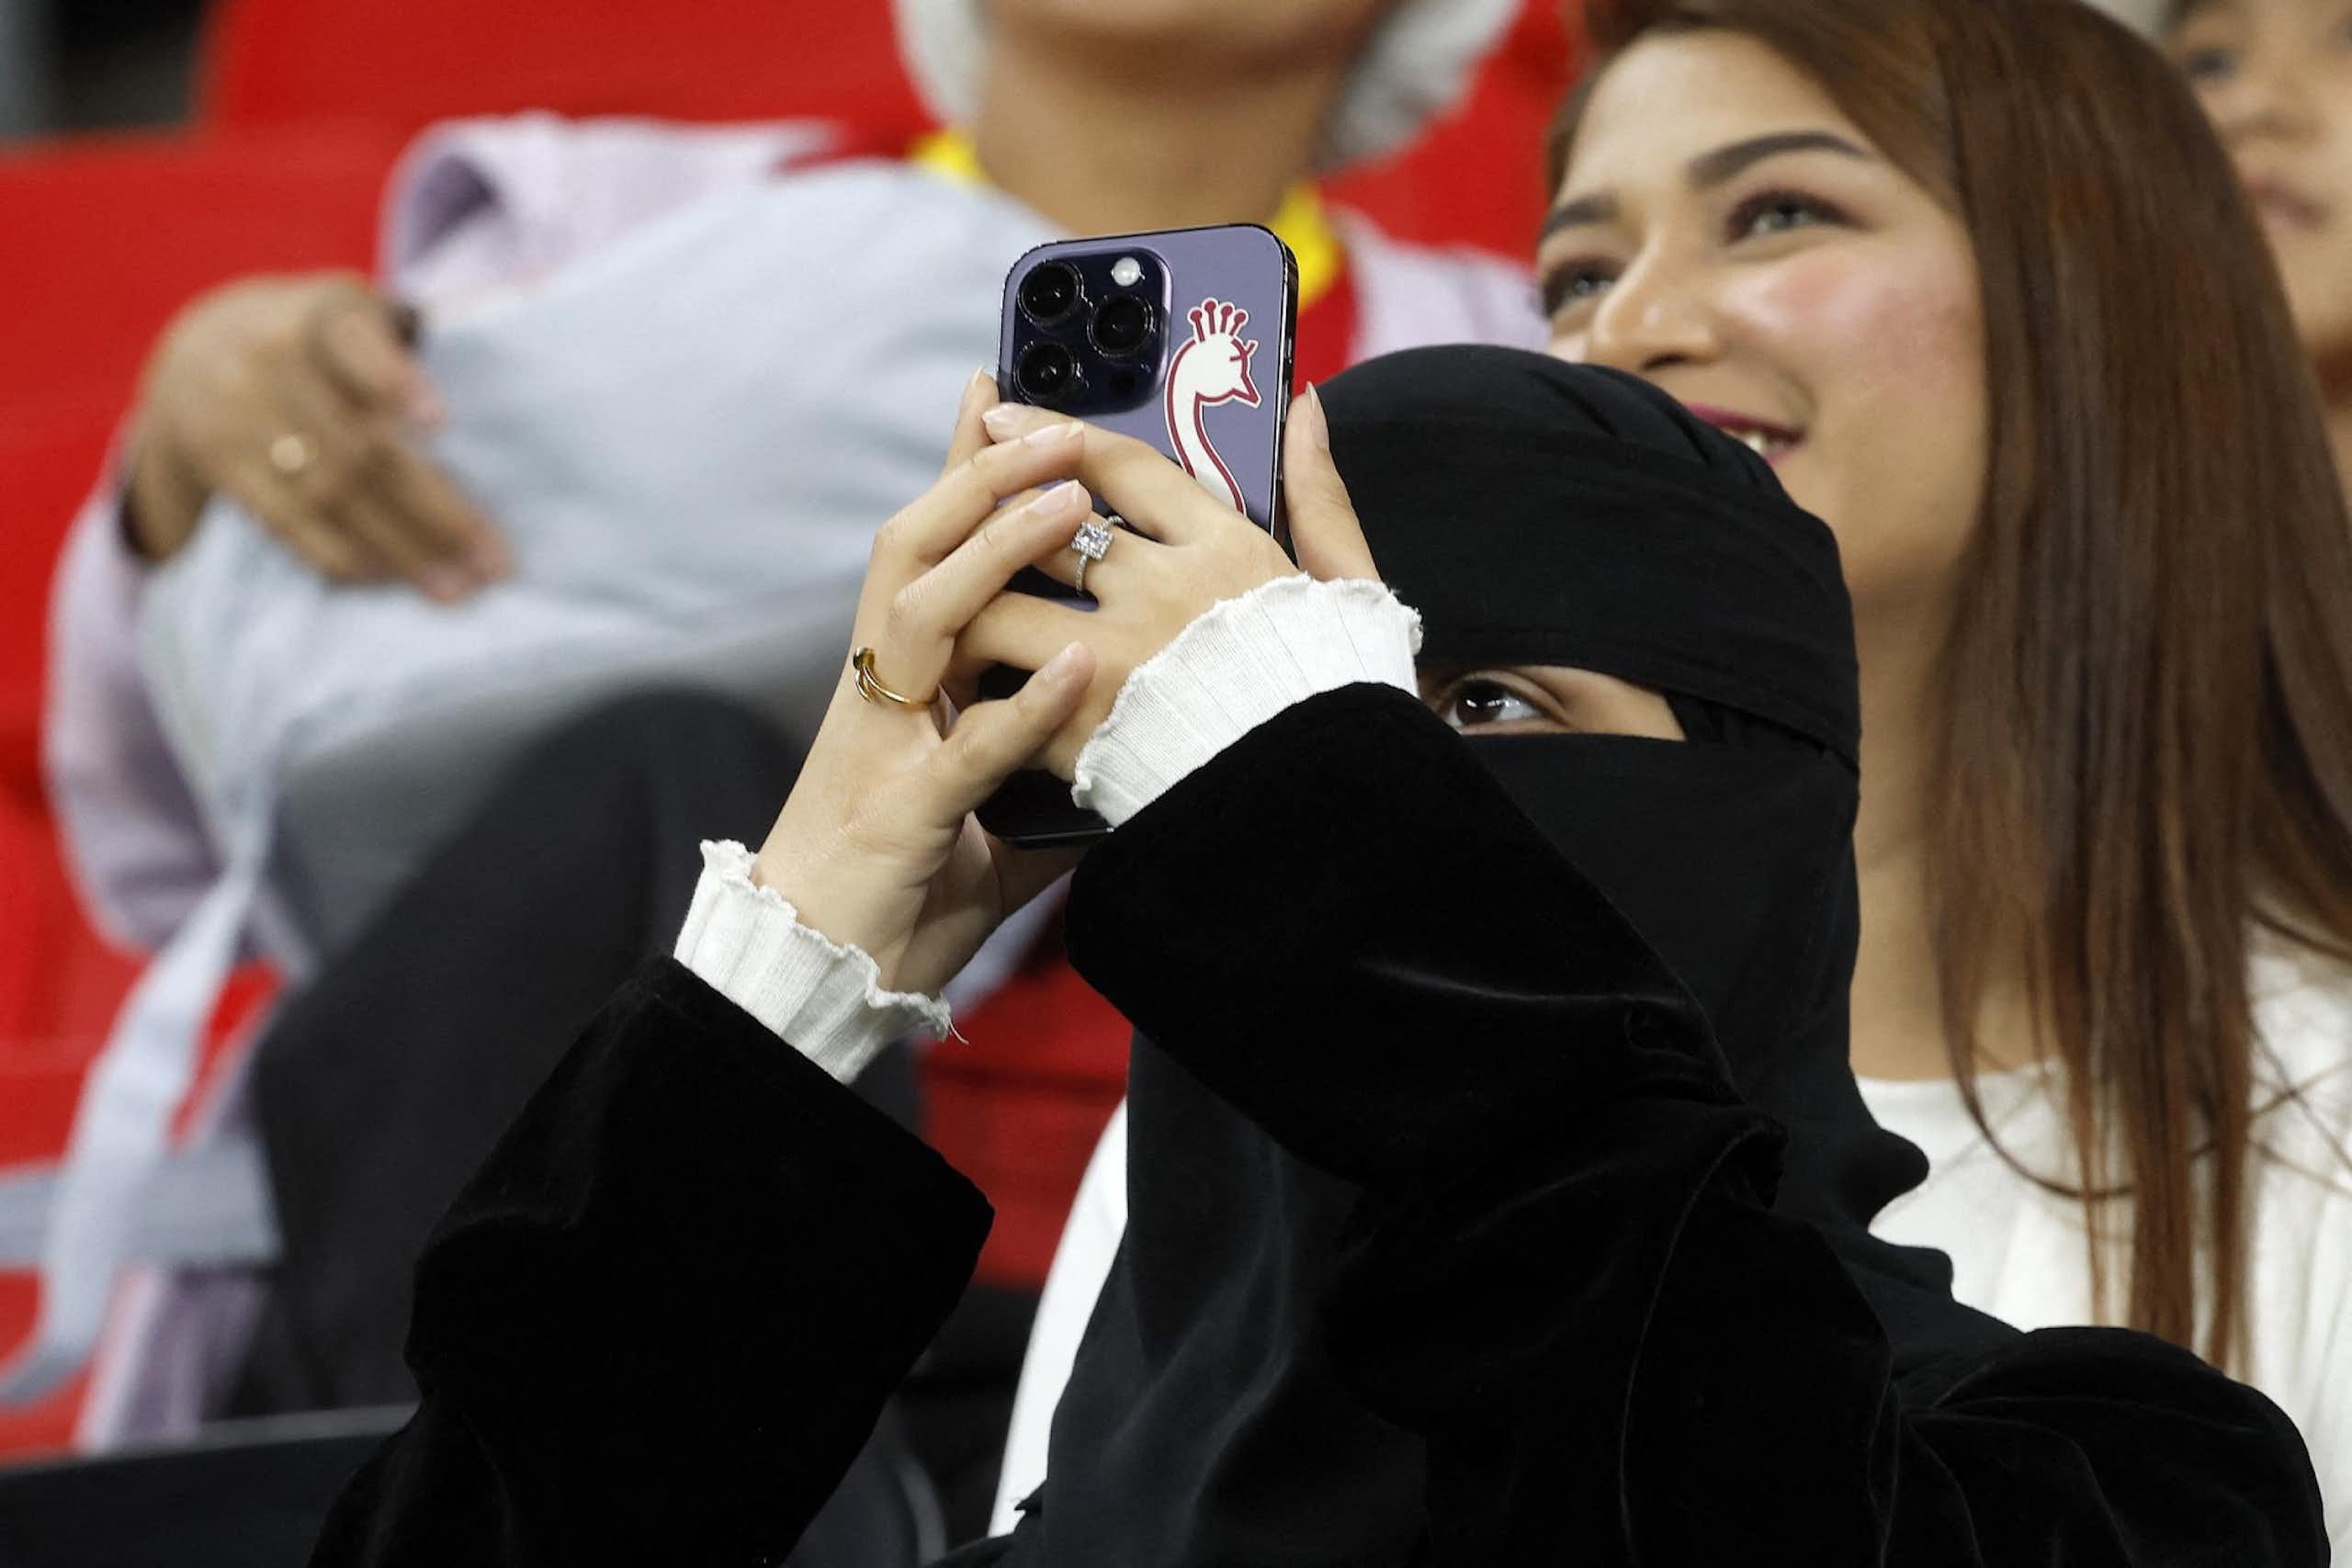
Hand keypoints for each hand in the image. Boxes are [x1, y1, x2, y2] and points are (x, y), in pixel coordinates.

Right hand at [124, 273, 506, 600]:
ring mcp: (237, 415)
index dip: (395, 382)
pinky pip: (287, 522)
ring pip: (328, 495)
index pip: (356, 346)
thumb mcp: (353, 313)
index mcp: (318, 317)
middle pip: (359, 447)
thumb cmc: (320, 339)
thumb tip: (488, 402)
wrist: (196, 347)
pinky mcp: (221, 464)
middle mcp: (269, 361)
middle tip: (491, 561)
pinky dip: (343, 555)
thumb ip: (405, 344)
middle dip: (433, 511)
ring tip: (456, 587)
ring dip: (399, 550)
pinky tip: (392, 577)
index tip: (440, 424)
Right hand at [750, 372, 1103, 995]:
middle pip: (916, 547)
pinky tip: (1074, 668)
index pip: (930, 546)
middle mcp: (883, 688)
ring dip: (997, 554)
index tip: (998, 390)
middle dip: (981, 475)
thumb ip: (1037, 761)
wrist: (817, 972)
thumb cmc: (900, 888)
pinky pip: (966, 748)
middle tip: (1052, 420)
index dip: (959, 466)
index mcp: (901, 676)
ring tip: (1069, 503)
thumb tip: (1116, 742)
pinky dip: (1022, 708)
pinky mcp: (905, 812)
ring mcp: (887, 743)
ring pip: (926, 615)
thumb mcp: (980, 803)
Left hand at [951, 387, 1378, 778]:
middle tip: (959, 522)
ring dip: (972, 609)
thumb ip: (1319, 495)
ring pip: (1001, 611)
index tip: (1000, 416)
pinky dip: (983, 696)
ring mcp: (1115, 664)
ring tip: (953, 614)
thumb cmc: (1338, 697)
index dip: (1052, 433)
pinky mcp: (1083, 734)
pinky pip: (1004, 701)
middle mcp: (1161, 595)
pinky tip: (968, 694)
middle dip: (992, 523)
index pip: (1122, 466)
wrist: (1324, 806)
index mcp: (1223, 551)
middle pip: (1042, 533)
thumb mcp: (1345, 586)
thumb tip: (1303, 406)